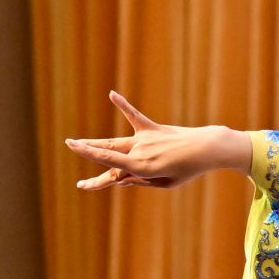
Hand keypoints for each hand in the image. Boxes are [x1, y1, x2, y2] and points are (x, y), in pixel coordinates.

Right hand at [66, 90, 249, 190]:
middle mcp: (140, 153)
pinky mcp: (153, 129)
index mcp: (143, 169)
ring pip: (114, 142)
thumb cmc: (188, 170)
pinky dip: (123, 105)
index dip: (93, 171)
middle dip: (87, 153)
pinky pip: (135, 116)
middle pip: (108, 154)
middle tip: (69, 147)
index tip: (80, 177)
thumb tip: (121, 178)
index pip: (111, 167)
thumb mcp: (166, 184)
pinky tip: (112, 94)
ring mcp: (145, 139)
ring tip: (76, 142)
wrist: (208, 149)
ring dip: (95, 143)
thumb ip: (141, 181)